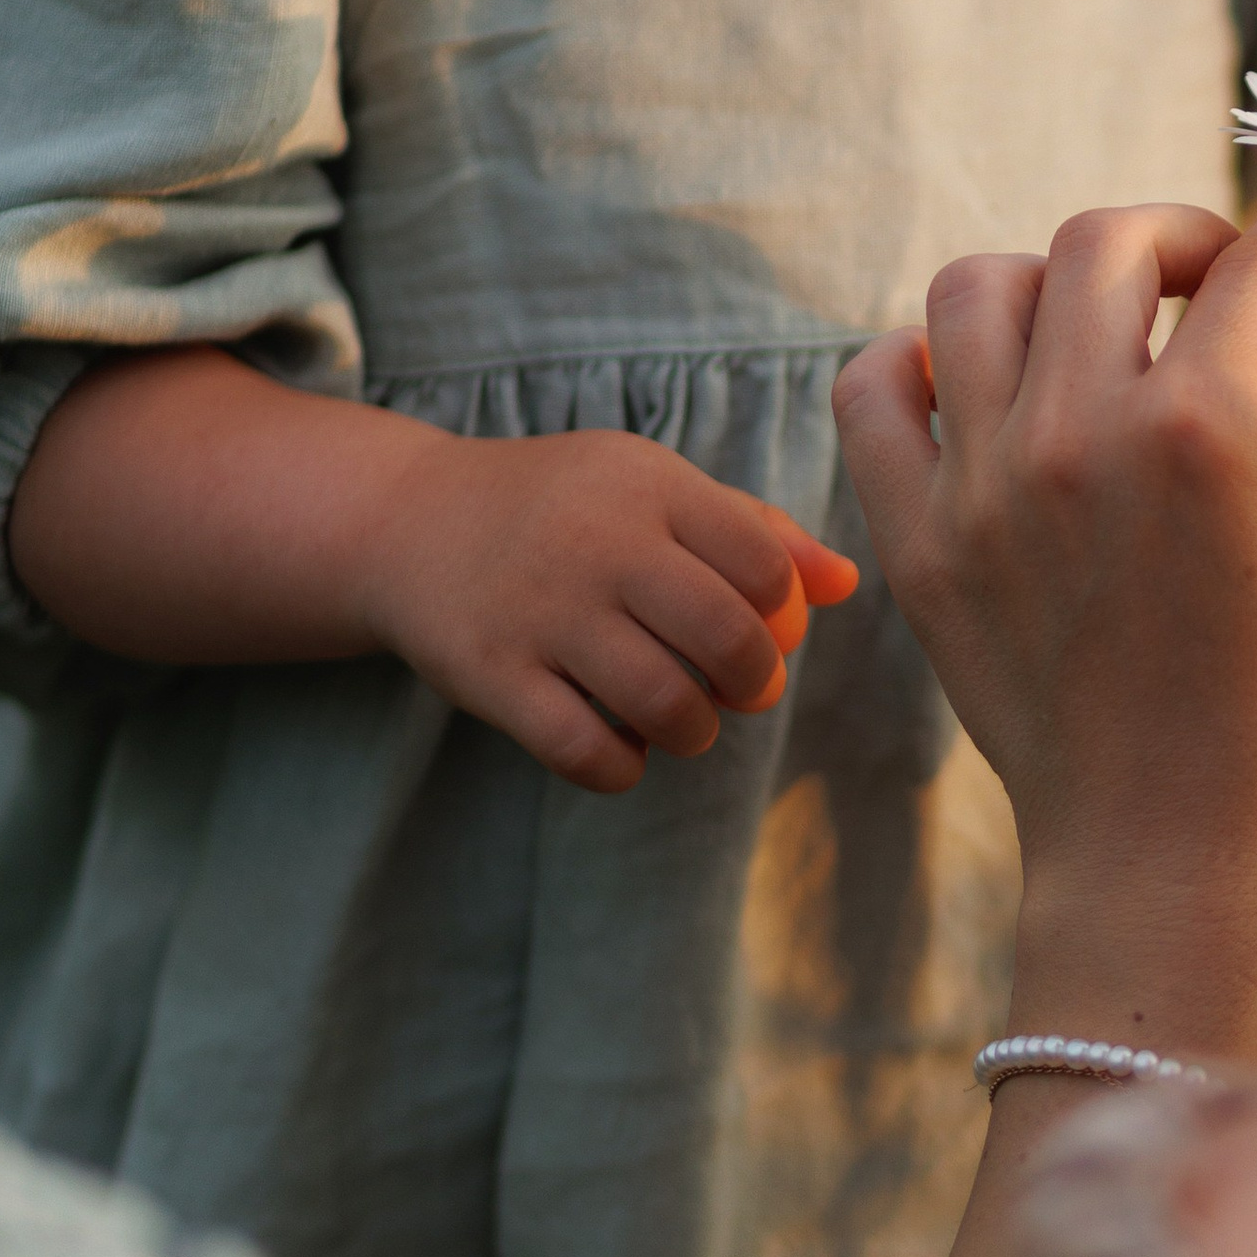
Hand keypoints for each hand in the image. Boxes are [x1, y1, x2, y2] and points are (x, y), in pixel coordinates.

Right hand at [362, 429, 856, 795]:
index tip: (763, 628)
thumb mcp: (653, 488)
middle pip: (728, 639)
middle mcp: (597, 544)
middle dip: (755, 684)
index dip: (784, 614)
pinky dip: (623, 769)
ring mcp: (540, 611)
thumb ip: (754, 531)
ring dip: (696, 732)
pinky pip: (585, 752)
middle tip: (741, 690)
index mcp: (649, 487)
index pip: (764, 566)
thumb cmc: (563, 508)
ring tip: (686, 722)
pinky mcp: (491, 675)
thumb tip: (846, 585)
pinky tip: (622, 748)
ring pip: (665, 704)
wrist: (409, 520)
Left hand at [834, 183, 1256, 1060]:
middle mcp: (1082, 435)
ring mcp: (984, 487)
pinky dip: (922, 359)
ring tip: (1104, 332)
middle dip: (1180, 236)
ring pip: (980, 287)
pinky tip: (989, 386)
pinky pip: (875, 387)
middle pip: (1107, 240)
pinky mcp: (918, 540)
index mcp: (1210, 430)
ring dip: (1052, 284)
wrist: (1173, 852)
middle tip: (1220, 283)